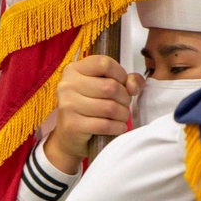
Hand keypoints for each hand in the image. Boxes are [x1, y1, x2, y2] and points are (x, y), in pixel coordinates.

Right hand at [44, 55, 143, 173]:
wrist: (69, 136)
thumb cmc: (89, 108)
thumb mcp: (105, 87)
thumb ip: (125, 80)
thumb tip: (133, 85)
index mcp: (74, 70)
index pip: (104, 64)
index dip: (121, 75)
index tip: (123, 85)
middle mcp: (67, 85)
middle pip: (110, 87)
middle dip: (125, 98)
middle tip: (124, 105)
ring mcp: (67, 105)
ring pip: (109, 107)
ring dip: (123, 114)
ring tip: (123, 117)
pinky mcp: (71, 125)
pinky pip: (104, 125)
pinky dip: (117, 127)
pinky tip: (119, 127)